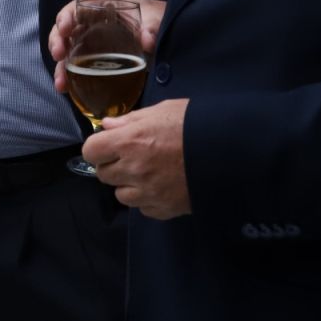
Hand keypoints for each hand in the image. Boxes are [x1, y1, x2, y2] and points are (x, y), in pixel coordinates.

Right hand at [49, 0, 164, 94]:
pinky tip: (65, 89)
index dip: (66, 17)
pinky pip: (77, 67)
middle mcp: (91, 24)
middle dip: (57, 41)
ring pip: (68, 51)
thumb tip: (147, 41)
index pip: (77, 8)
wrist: (164, 33)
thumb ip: (152, 26)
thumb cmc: (155, 19)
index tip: (65, 29)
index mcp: (102, 7)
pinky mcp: (95, 60)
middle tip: (58, 55)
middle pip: (66, 30)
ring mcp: (91, 43)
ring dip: (60, 67)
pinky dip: (69, 78)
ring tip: (61, 83)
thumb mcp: (156, 17)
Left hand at [84, 99, 191, 218]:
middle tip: (133, 156)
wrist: (229, 152)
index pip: (91, 151)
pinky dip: (148, 198)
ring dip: (129, 184)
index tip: (109, 144)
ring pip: (120, 195)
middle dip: (113, 164)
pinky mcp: (162, 210)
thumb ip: (130, 120)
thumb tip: (107, 126)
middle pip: (103, 174)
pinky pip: (143, 208)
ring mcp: (147, 193)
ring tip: (150, 172)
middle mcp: (133, 170)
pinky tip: (163, 185)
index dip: (99, 147)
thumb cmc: (194, 124)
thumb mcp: (162, 111)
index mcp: (130, 142)